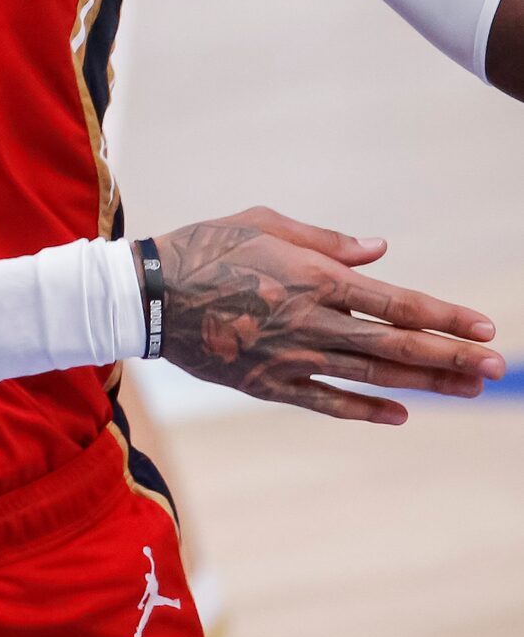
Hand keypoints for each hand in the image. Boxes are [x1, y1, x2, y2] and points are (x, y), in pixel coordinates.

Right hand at [154, 207, 502, 423]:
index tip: (484, 326)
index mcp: (313, 278)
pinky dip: (367, 410)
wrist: (148, 294)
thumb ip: (326, 241)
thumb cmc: (205, 245)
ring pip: (373, 376)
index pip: (395, 302)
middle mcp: (312, 322)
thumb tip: (381, 251)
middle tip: (496, 368)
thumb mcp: (264, 222)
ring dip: (425, 384)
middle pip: (396, 346)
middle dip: (451, 357)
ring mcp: (293, 358)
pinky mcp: (270, 383)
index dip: (444, 315)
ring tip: (467, 388)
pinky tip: (402, 414)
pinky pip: (328, 402)